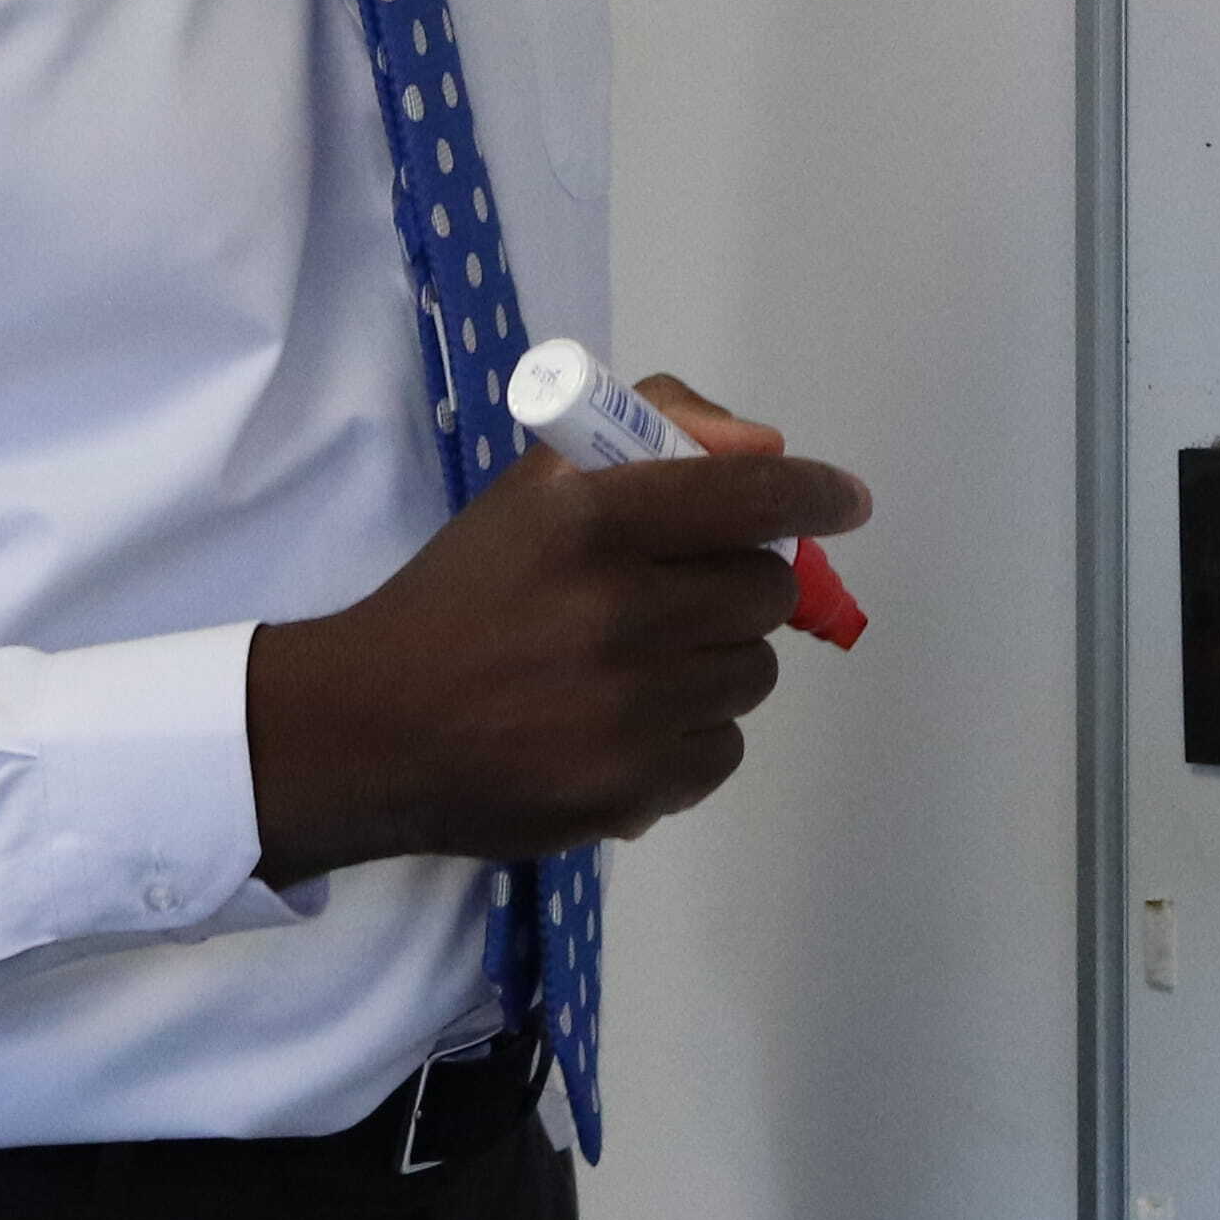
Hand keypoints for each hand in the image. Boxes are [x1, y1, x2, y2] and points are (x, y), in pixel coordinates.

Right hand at [244, 393, 872, 882]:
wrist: (372, 728)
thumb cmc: (463, 594)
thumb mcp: (534, 486)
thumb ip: (653, 431)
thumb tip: (766, 450)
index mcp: (591, 521)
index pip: (747, 496)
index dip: (814, 493)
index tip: (846, 500)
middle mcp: (619, 613)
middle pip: (765, 590)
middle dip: (744, 582)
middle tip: (691, 592)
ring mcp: (629, 711)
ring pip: (753, 672)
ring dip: (721, 659)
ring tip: (648, 663)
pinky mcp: (631, 789)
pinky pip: (724, 749)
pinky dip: (695, 733)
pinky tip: (633, 724)